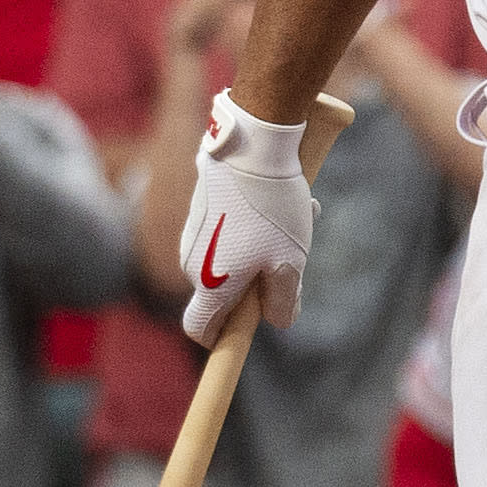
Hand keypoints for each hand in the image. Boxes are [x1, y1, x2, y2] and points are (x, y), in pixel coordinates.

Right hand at [180, 91, 315, 346]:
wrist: (249, 146)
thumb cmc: (270, 210)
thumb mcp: (289, 262)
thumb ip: (283, 302)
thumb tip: (277, 320)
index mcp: (211, 285)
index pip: (199, 330)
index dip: (219, 340)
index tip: (241, 335)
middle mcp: (192, 263)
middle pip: (223, 294)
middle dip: (256, 286)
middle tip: (290, 260)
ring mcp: (193, 234)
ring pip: (230, 259)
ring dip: (261, 251)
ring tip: (294, 222)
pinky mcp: (200, 209)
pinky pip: (228, 232)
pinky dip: (251, 227)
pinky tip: (278, 202)